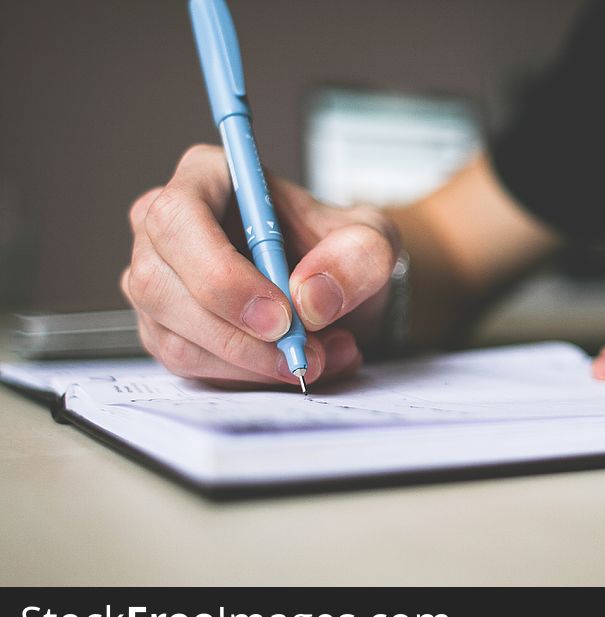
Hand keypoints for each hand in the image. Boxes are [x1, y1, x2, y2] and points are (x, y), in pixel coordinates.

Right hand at [121, 144, 399, 387]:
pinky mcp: (166, 330)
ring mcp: (158, 282)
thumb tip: (310, 298)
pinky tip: (293, 364)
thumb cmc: (341, 251)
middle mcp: (165, 227)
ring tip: (319, 357)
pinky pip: (191, 367)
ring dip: (252, 364)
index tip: (280, 316)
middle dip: (237, 335)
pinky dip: (248, 378)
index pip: (178, 218)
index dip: (221, 274)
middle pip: (160, 285)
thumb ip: (357, 257)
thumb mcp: (373, 240)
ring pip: (176, 338)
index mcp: (207, 177)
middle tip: (302, 354)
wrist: (337, 290)